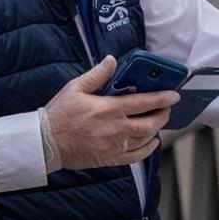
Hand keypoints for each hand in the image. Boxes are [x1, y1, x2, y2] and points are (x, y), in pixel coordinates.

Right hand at [41, 55, 178, 170]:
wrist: (45, 144)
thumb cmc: (59, 115)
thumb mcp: (75, 88)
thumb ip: (97, 75)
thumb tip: (111, 60)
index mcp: (108, 109)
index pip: (143, 102)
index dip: (162, 98)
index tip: (173, 95)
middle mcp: (115, 129)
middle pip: (150, 123)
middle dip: (163, 114)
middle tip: (166, 106)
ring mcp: (114, 146)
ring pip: (146, 139)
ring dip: (157, 129)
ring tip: (158, 119)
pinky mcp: (111, 159)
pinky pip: (137, 156)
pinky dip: (148, 148)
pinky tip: (151, 140)